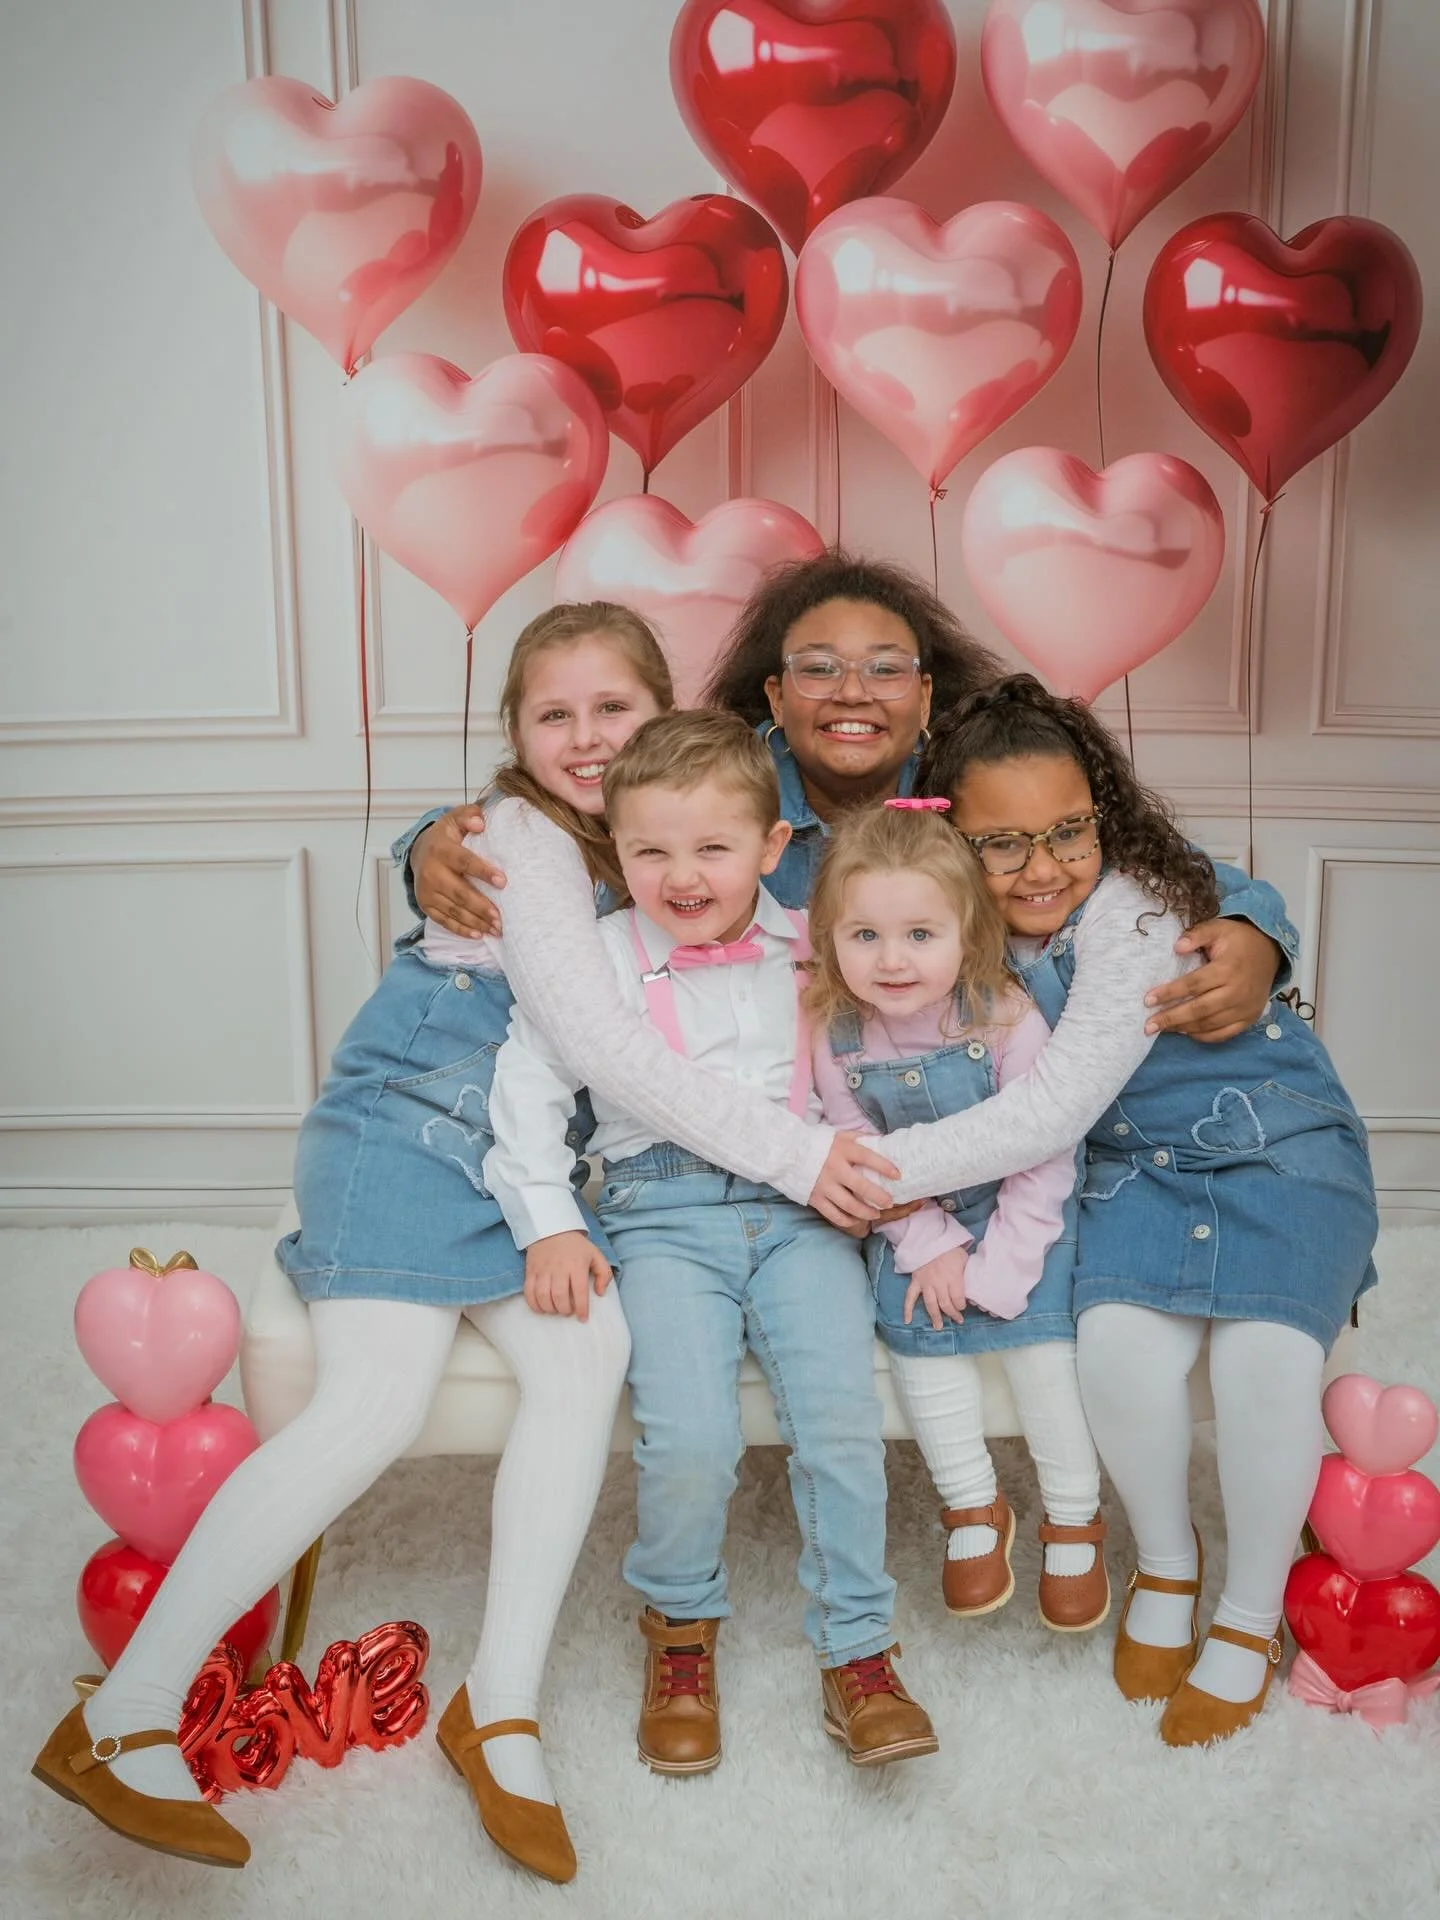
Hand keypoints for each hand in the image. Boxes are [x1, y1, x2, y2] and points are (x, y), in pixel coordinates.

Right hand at [412, 805, 505, 939]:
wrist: (419, 852)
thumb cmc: (446, 837)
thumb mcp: (455, 819)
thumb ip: (469, 816)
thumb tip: (481, 823)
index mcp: (441, 850)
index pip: (464, 861)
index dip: (483, 871)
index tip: (503, 881)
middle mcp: (431, 872)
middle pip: (459, 893)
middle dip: (481, 907)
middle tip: (502, 918)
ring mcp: (427, 892)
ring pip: (454, 911)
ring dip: (477, 922)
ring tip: (498, 929)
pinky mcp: (426, 905)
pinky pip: (444, 921)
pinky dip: (462, 930)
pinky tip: (479, 934)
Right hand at [523, 1232, 612, 1319]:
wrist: (552, 1228)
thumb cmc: (576, 1246)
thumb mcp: (595, 1255)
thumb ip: (604, 1274)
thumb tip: (600, 1293)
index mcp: (577, 1265)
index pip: (579, 1291)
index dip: (581, 1308)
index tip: (583, 1318)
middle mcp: (559, 1268)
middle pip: (559, 1296)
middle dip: (564, 1310)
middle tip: (568, 1311)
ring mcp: (543, 1270)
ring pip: (543, 1296)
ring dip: (550, 1308)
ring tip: (556, 1309)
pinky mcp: (531, 1271)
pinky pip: (529, 1292)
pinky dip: (534, 1304)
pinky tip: (541, 1308)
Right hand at [807, 1131, 898, 1232]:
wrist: (788, 1153)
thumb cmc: (819, 1144)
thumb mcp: (840, 1135)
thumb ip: (860, 1138)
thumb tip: (884, 1141)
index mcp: (842, 1150)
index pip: (868, 1157)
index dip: (884, 1166)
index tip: (898, 1175)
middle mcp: (834, 1168)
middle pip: (861, 1187)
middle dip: (879, 1197)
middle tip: (889, 1202)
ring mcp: (824, 1185)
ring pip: (849, 1205)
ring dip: (866, 1212)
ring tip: (876, 1214)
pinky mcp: (815, 1198)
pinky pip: (834, 1215)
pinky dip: (848, 1220)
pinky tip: (857, 1220)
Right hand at [903, 1247, 967, 1331]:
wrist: (930, 1238)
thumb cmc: (950, 1249)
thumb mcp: (964, 1258)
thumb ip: (967, 1273)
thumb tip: (972, 1285)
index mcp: (953, 1276)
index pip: (958, 1299)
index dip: (961, 1306)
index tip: (963, 1307)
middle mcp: (939, 1282)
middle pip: (945, 1304)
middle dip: (953, 1314)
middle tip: (958, 1320)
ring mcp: (926, 1283)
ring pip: (930, 1304)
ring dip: (935, 1317)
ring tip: (939, 1326)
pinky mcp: (915, 1281)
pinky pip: (910, 1297)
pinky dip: (907, 1309)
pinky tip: (907, 1320)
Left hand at [1144, 917, 1280, 1042]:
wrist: (1270, 952)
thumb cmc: (1239, 940)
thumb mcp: (1219, 928)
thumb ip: (1197, 935)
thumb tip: (1176, 947)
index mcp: (1228, 969)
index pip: (1194, 984)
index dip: (1170, 993)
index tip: (1148, 1000)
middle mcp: (1237, 991)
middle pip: (1200, 1009)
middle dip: (1172, 1018)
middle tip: (1148, 1025)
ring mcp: (1244, 1008)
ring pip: (1210, 1024)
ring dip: (1183, 1028)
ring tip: (1161, 1029)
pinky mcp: (1249, 1018)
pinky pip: (1224, 1034)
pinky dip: (1203, 1036)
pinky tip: (1185, 1032)